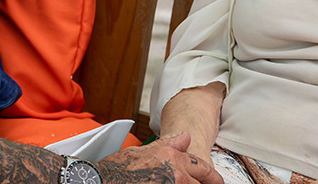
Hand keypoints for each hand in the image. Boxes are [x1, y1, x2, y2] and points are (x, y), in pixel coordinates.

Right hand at [96, 133, 221, 183]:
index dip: (212, 178)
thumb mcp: (142, 151)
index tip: (216, 182)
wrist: (101, 180)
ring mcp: (174, 183)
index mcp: (171, 156)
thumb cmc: (117, 169)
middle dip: (211, 182)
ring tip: (185, 183)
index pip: (202, 167)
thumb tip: (186, 138)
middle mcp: (176, 171)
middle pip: (205, 179)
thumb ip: (168, 145)